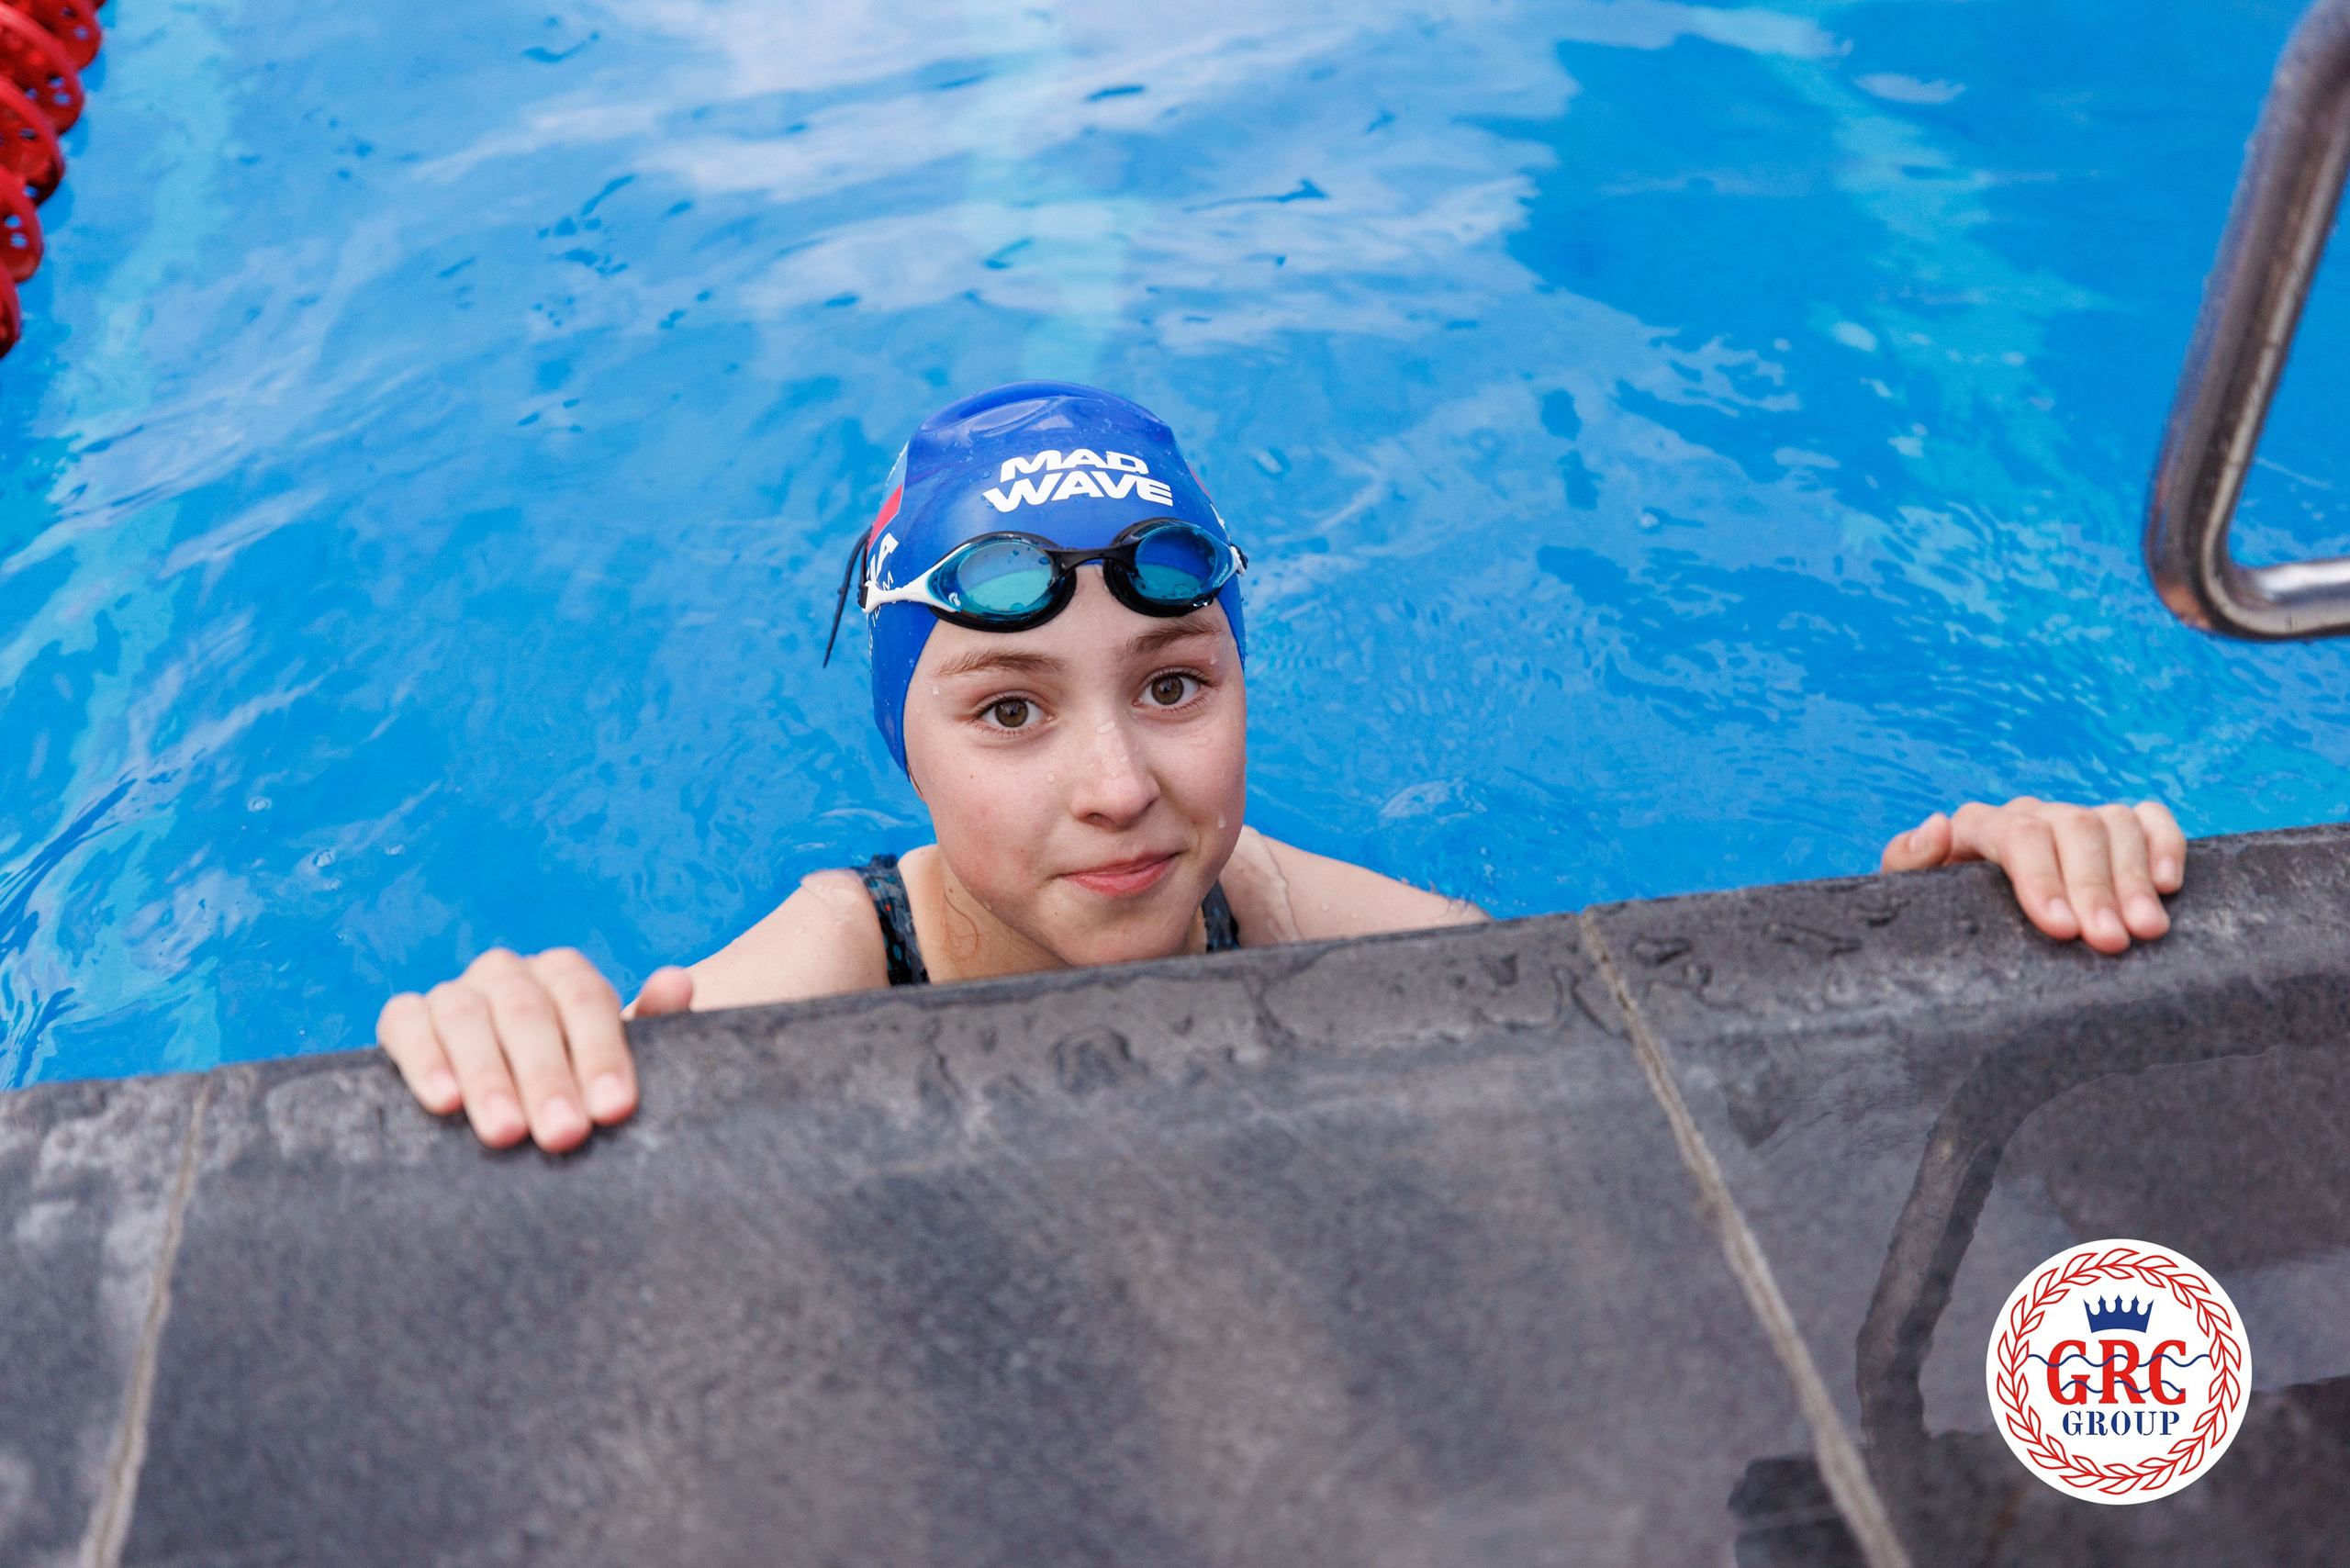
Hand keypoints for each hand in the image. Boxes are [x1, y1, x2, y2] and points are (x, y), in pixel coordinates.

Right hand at [376, 950, 693, 1150]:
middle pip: (527, 1012)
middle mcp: (509, 973)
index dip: (601, 1054)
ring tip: (506, 1133)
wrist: (507, 1098)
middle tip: (564, 1136)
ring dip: (487, 1076)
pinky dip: (423, 1059)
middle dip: (547, 1077)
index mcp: (565, 975)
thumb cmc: (572, 1081)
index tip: (613, 1110)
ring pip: (466, 1017)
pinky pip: (406, 1024)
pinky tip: (443, 1101)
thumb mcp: (610, 1061)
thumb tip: (677, 983)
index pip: (585, 1000)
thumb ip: (651, 1023)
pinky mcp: (404, 1017)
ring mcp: (454, 992)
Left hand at [1879, 797, 2185, 954]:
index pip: (2016, 835)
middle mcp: (2031, 814)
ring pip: (2113, 824)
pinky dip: (2165, 844)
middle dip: (2094, 887)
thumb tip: (1937, 826)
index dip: (2042, 879)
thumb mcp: (1913, 896)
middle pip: (2073, 829)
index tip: (2061, 929)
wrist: (1968, 923)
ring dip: (2134, 877)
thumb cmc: (1942, 915)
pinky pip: (2149, 819)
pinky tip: (2169, 885)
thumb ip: (1910, 861)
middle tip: (2111, 942)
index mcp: (1978, 825)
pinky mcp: (2117, 830)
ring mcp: (2075, 819)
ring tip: (2147, 930)